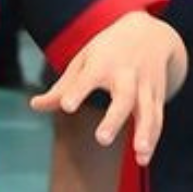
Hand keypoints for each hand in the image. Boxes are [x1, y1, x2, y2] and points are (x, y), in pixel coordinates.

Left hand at [31, 12, 186, 162]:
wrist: (150, 33)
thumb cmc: (107, 50)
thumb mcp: (83, 60)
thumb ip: (61, 87)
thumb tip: (34, 106)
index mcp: (102, 63)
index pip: (88, 77)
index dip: (77, 91)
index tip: (67, 106)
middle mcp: (126, 74)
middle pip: (124, 96)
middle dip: (115, 118)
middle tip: (102, 139)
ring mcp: (145, 85)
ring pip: (147, 110)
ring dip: (145, 132)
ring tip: (140, 153)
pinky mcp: (158, 96)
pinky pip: (157, 118)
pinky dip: (153, 138)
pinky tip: (143, 158)